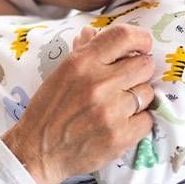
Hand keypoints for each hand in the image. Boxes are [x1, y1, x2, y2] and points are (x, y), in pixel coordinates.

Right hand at [1, 25, 156, 183]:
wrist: (37, 152)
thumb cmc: (48, 110)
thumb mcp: (60, 74)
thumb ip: (82, 51)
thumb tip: (94, 31)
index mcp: (82, 62)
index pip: (124, 36)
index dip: (141, 39)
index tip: (142, 47)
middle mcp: (98, 83)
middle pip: (145, 65)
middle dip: (139, 73)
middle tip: (126, 83)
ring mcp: (110, 111)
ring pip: (147, 93)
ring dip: (137, 100)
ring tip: (118, 107)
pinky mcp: (120, 136)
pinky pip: (147, 120)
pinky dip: (137, 123)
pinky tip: (120, 125)